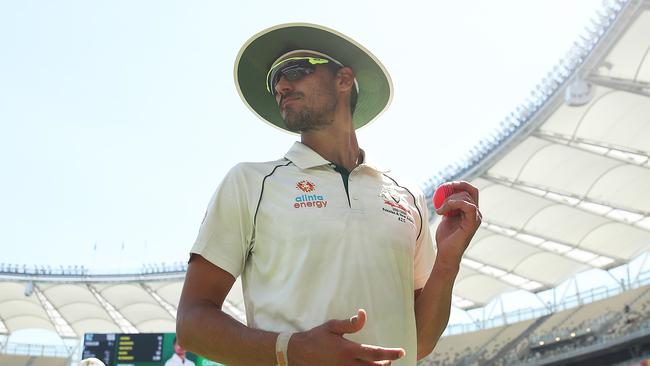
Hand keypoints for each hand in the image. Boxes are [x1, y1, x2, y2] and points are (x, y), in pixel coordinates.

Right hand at [288, 309, 404, 365]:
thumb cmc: (316, 338)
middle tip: (389, 360)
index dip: (391, 354)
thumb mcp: (332, 326)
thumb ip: (350, 323)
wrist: (298, 354)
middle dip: (385, 365)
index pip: (375, 353)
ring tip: (380, 364)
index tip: (401, 352)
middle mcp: (348, 364)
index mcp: (349, 350)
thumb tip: (363, 314)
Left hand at [434, 181, 481, 268]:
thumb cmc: (446, 238)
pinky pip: (468, 206)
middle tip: (441, 192)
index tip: (447, 185)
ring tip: (439, 210)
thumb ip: (449, 206)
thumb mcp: (446, 217)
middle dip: (454, 189)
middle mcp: (476, 213)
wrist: (446, 253)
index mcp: (471, 211)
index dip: (461, 184)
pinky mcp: (472, 223)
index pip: (471, 191)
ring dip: (449, 200)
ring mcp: (476, 218)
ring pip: (466, 198)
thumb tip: (443, 195)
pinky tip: (443, 211)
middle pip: (469, 191)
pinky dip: (454, 204)